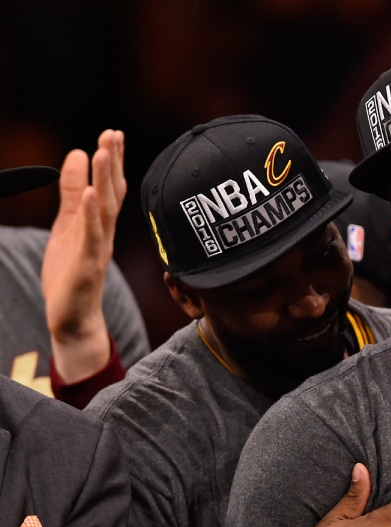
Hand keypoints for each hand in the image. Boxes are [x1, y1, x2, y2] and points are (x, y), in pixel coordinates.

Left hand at [42, 129, 125, 383]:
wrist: (73, 318)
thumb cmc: (71, 273)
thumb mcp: (67, 226)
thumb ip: (71, 193)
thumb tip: (77, 153)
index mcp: (100, 224)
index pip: (109, 188)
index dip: (112, 161)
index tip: (112, 133)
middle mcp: (104, 234)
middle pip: (111, 194)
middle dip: (112, 164)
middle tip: (113, 134)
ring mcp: (97, 249)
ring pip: (103, 211)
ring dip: (104, 182)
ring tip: (102, 154)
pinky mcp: (86, 266)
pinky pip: (91, 238)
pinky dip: (91, 216)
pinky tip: (89, 196)